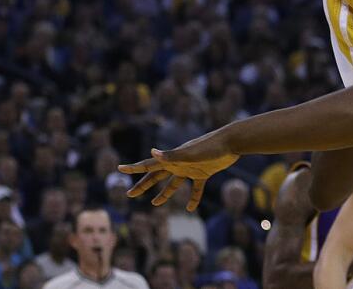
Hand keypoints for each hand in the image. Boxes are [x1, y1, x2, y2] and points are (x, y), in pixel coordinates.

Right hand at [118, 132, 239, 211]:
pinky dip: (193, 198)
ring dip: (164, 193)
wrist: (233, 142)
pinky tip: (191, 209)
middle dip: (143, 185)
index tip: (119, 169)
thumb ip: (171, 155)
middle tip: (130, 194)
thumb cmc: (211, 146)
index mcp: (173, 159)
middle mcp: (179, 163)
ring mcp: (191, 168)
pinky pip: (196, 188)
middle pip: (157, 176)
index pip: (149, 164)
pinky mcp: (205, 172)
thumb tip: (152, 152)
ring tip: (155, 203)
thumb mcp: (190, 153)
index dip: (134, 168)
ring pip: (173, 183)